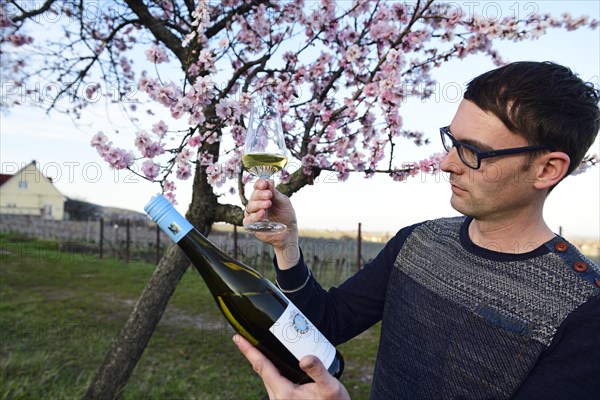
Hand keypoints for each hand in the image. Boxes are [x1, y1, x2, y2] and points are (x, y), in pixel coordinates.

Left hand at [233, 334, 350, 399]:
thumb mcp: (331, 388)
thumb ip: (318, 372)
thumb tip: (305, 358)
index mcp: (285, 393)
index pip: (262, 367)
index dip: (249, 351)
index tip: (238, 338)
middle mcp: (278, 398)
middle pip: (262, 370)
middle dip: (254, 353)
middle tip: (246, 336)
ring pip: (267, 377)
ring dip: (263, 361)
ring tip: (261, 345)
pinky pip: (274, 381)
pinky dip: (272, 369)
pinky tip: (278, 362)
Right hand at [243, 179, 298, 267]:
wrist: (289, 233)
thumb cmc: (286, 216)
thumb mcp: (284, 203)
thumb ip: (276, 194)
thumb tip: (269, 181)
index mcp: (264, 196)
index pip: (257, 187)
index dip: (259, 184)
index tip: (265, 183)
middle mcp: (256, 204)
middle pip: (253, 196)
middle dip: (260, 194)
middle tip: (269, 195)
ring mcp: (253, 215)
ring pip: (250, 207)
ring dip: (258, 204)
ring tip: (268, 204)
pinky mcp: (252, 226)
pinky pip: (249, 220)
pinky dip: (255, 216)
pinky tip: (262, 214)